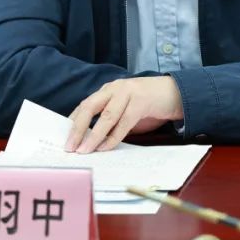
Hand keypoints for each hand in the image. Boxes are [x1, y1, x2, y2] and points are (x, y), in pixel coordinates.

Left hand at [65, 76, 183, 153]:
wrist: (176, 93)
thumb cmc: (149, 105)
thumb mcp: (125, 110)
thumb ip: (111, 120)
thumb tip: (91, 140)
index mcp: (108, 90)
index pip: (85, 105)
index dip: (73, 122)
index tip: (64, 138)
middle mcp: (115, 89)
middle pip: (89, 107)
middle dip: (77, 128)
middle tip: (69, 147)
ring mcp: (128, 93)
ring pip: (106, 116)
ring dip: (93, 135)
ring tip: (84, 150)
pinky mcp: (141, 102)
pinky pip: (124, 122)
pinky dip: (113, 137)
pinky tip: (105, 147)